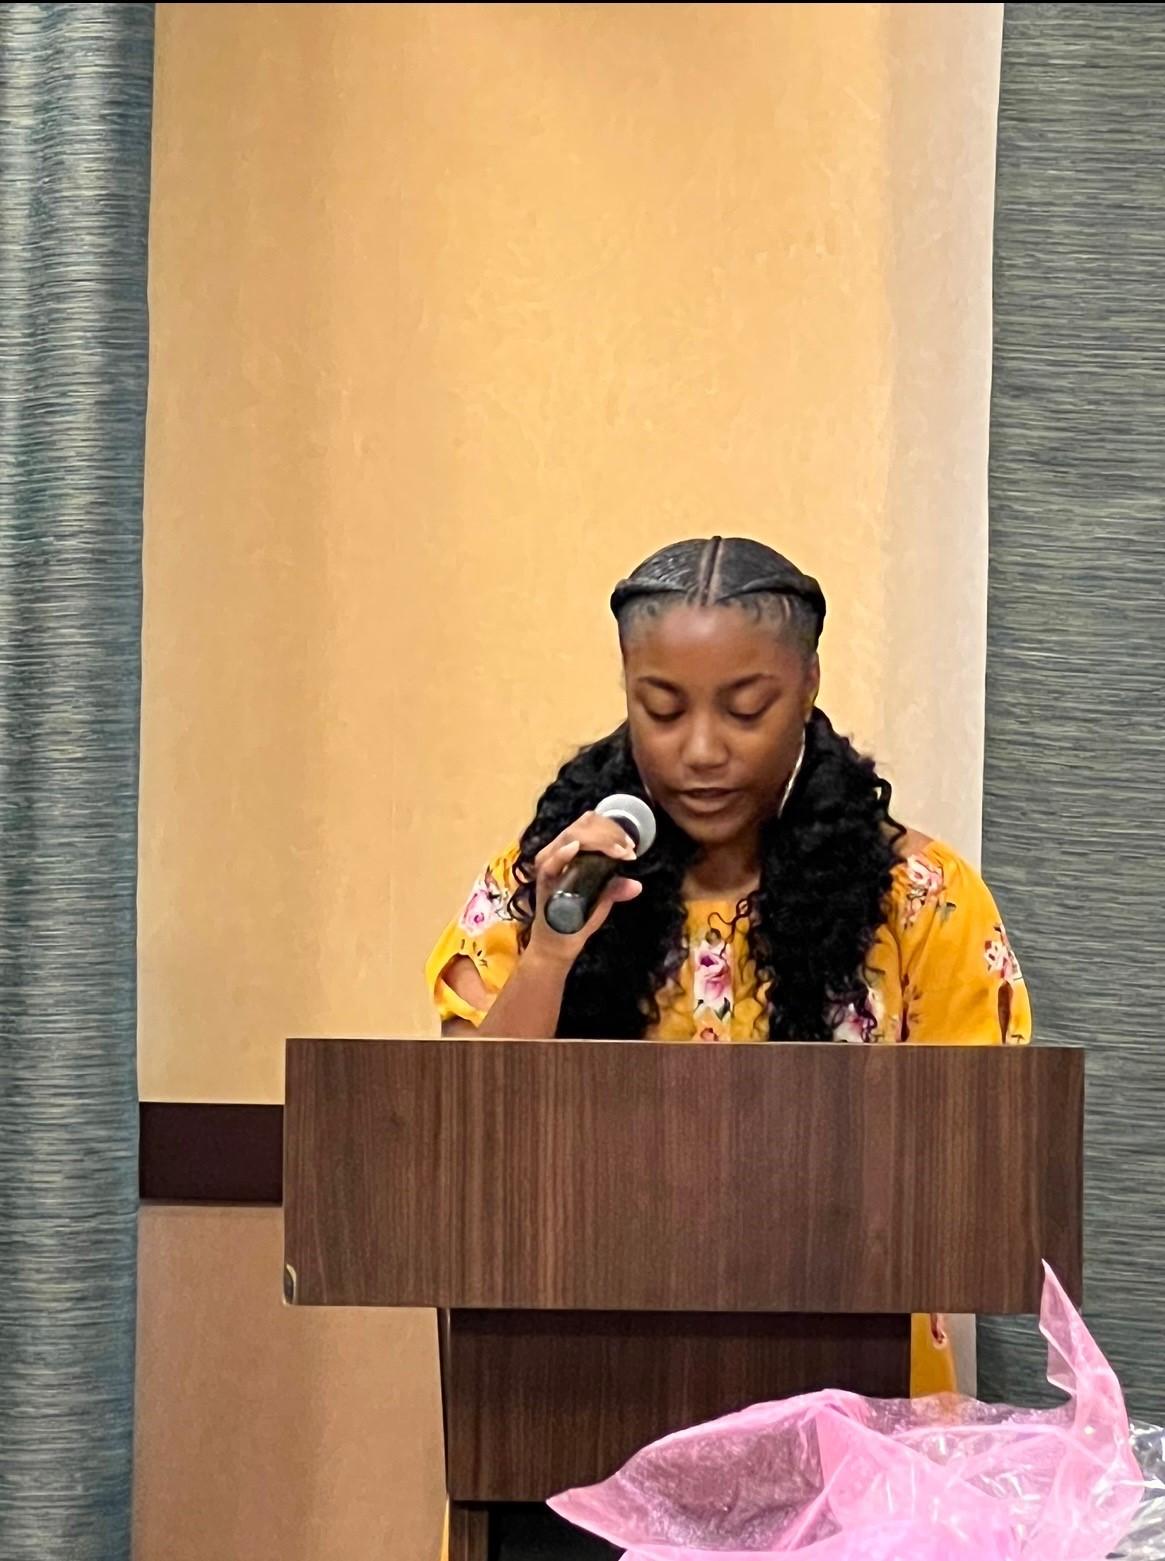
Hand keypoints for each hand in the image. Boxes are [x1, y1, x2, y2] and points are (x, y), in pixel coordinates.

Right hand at [527, 811, 643, 965]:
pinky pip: (551, 863)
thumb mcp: (600, 899)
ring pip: (572, 836)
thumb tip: (636, 885)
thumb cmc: (577, 918)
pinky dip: (563, 853)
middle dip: (610, 833)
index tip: (631, 845)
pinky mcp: (543, 881)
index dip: (612, 828)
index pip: (588, 824)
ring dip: (600, 841)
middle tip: (629, 849)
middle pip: (582, 826)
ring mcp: (548, 865)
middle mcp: (555, 852)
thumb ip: (614, 887)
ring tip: (620, 853)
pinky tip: (576, 848)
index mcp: (568, 850)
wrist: (559, 945)